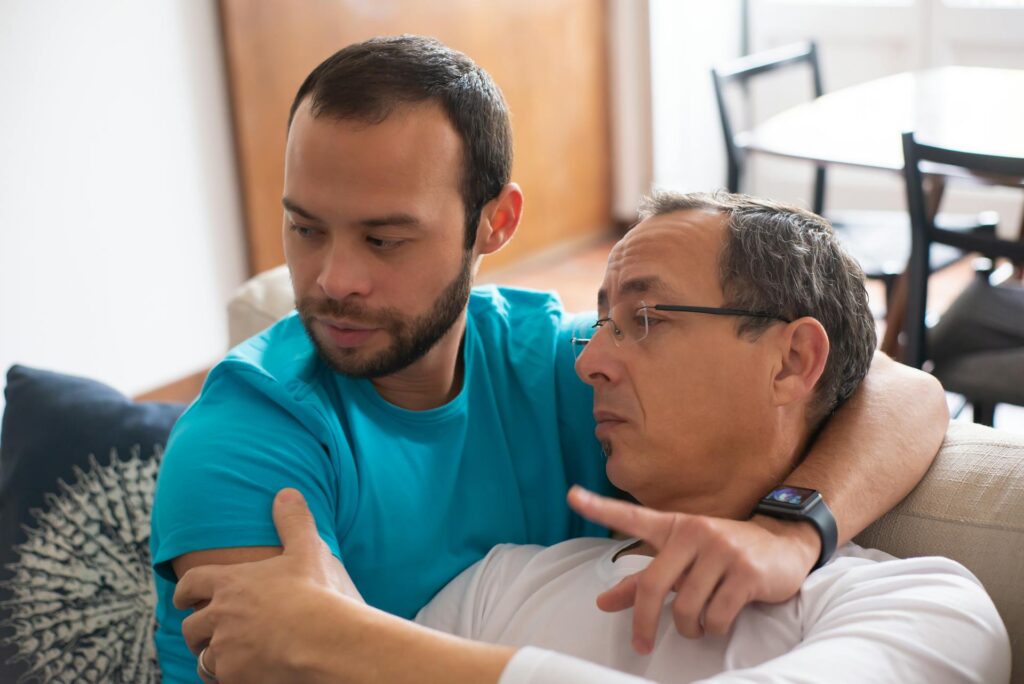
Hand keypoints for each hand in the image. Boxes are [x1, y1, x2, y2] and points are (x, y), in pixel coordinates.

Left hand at [174, 488, 362, 682]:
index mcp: (230, 582)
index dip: (184, 590)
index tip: (183, 597)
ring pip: (203, 657)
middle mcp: (219, 615)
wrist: (321, 639)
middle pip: (191, 626)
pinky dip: (229, 677)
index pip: (191, 583)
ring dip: (211, 656)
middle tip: (205, 633)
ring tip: (225, 657)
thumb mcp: (307, 549)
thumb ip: (293, 521)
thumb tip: (286, 492)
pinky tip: (243, 674)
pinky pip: (220, 679)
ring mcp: (224, 648)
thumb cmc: (314, 592)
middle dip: (196, 630)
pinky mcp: (233, 675)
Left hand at [567, 485, 818, 651]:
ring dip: (689, 628)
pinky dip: (714, 629)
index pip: (630, 516)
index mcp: (673, 526)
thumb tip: (602, 602)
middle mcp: (693, 532)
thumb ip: (640, 581)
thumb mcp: (680, 560)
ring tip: (698, 623)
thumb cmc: (720, 554)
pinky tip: (719, 620)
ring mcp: (721, 550)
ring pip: (686, 609)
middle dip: (644, 622)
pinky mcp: (745, 572)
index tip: (571, 496)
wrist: (782, 544)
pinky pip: (716, 617)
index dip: (599, 507)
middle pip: (652, 586)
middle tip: (641, 643)